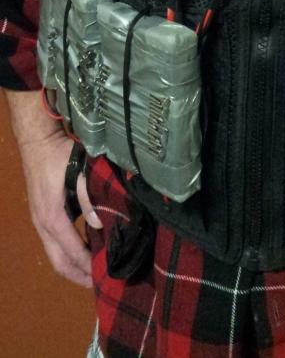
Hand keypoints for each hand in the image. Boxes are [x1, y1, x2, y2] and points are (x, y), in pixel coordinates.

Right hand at [19, 128, 102, 287]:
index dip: (88, 267)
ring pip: (55, 255)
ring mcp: (39, 221)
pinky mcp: (41, 215)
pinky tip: (84, 250)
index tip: (105, 276)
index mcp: (53, 217)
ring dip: (73, 267)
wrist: (38, 142)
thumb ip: (88, 197)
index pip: (72, 252)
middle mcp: (43, 225)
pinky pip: (54, 243)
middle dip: (78, 276)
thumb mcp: (79, 172)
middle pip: (59, 262)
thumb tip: (100, 224)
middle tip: (99, 284)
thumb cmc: (60, 155)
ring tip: (93, 271)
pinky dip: (68, 253)